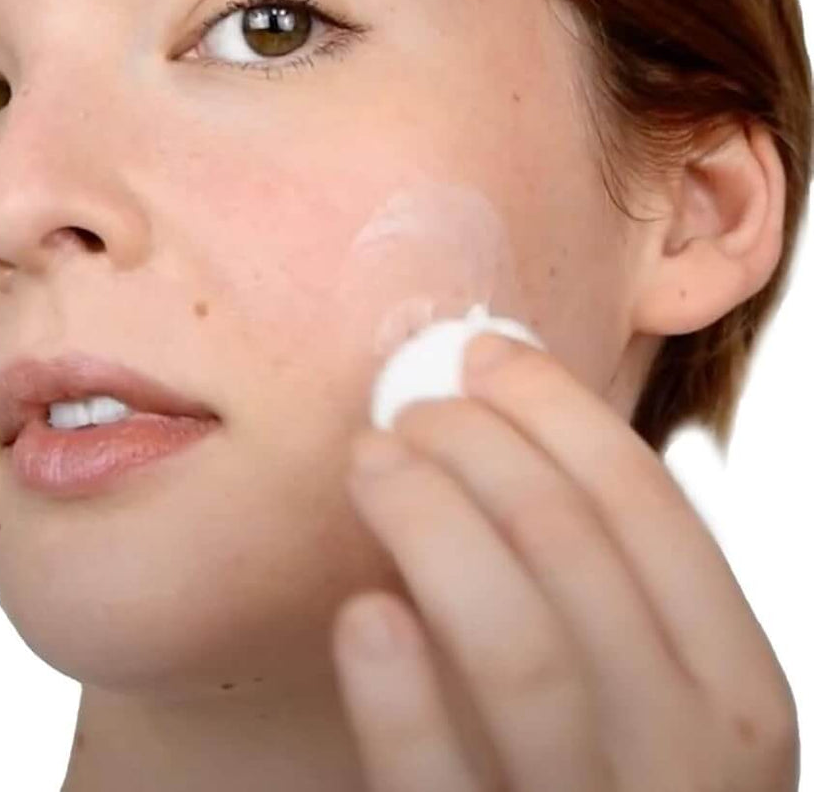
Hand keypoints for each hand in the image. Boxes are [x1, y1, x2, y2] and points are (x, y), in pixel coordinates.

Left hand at [330, 330, 799, 790]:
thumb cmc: (601, 779)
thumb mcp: (643, 690)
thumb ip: (595, 581)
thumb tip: (495, 402)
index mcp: (740, 696)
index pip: (660, 517)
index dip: (562, 416)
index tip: (483, 355)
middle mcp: (697, 768)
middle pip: (580, 560)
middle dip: (483, 451)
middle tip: (406, 405)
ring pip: (522, 653)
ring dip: (435, 528)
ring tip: (370, 463)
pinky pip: (444, 784)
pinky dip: (401, 693)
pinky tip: (362, 614)